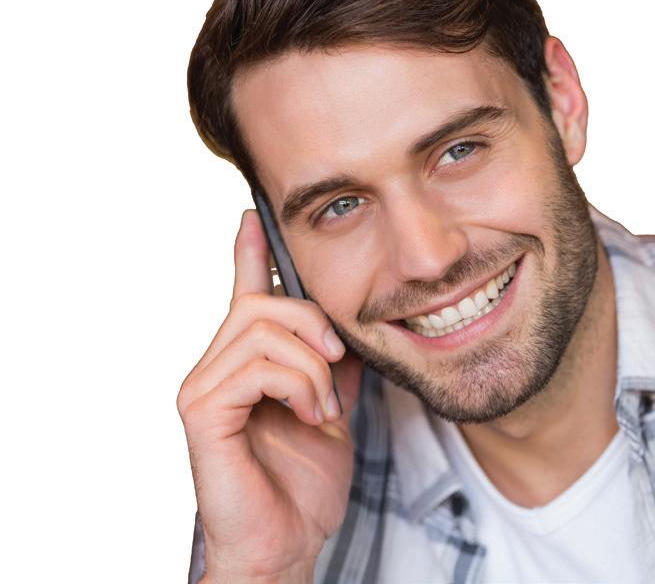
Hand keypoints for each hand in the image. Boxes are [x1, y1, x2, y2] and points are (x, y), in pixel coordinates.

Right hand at [178, 210, 363, 581]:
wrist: (287, 543)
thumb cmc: (302, 486)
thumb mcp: (332, 410)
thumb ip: (333, 367)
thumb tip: (348, 329)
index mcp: (246, 365)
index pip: (243, 294)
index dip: (249, 252)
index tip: (253, 214)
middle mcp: (215, 368)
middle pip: (264, 302)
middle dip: (314, 324)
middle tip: (337, 363)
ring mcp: (203, 387)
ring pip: (264, 329)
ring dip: (312, 367)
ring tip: (322, 407)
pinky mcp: (201, 411)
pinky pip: (256, 365)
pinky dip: (298, 386)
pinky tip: (308, 415)